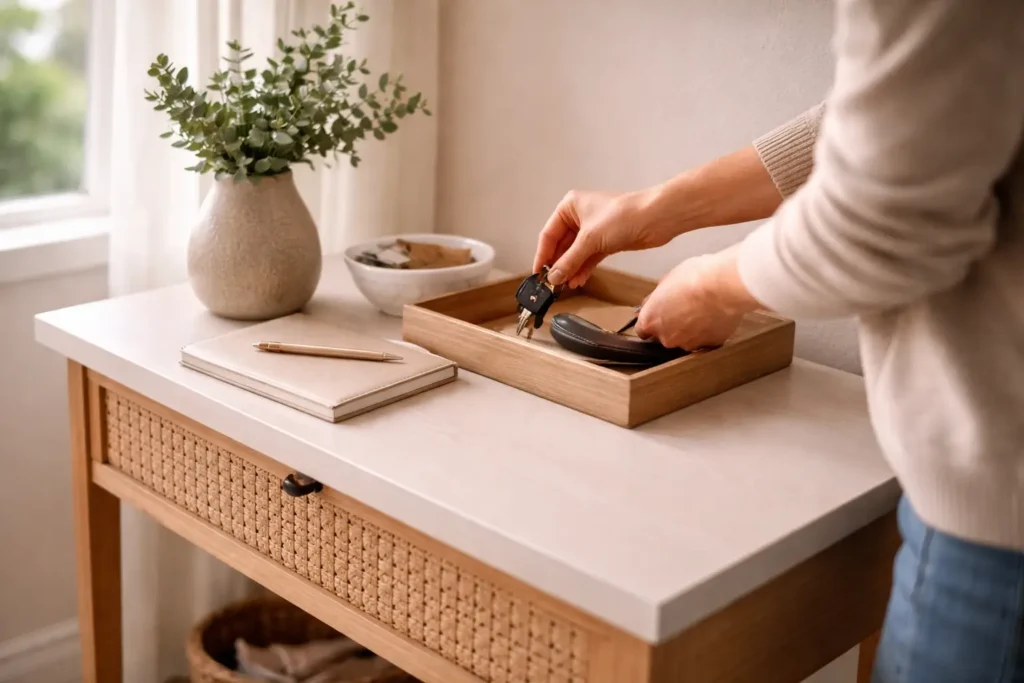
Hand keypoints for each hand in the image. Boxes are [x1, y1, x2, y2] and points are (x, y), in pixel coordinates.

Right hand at [533, 189, 668, 287]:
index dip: (542, 255)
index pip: (549, 234)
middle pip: (561, 245)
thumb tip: (553, 276)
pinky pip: (588, 257)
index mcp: (570, 206)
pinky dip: (583, 268)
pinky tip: (578, 281)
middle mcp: (580, 216)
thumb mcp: (590, 240)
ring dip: (570, 269)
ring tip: (565, 286)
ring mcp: (593, 229)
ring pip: (575, 253)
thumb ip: (569, 260)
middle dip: (558, 265)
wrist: (656, 218)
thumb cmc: (624, 216)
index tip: (538, 273)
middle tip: (552, 283)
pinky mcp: (606, 241)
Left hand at [635, 246, 760, 349]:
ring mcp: (689, 344)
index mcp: (650, 321)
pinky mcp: (710, 345)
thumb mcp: (666, 279)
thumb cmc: (694, 277)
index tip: (660, 315)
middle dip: (673, 326)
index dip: (652, 322)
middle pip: (665, 336)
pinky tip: (715, 317)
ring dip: (691, 330)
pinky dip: (709, 332)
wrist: (723, 285)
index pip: (643, 330)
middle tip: (686, 308)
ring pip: (686, 340)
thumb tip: (656, 301)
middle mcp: (666, 337)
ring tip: (703, 311)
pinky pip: (706, 340)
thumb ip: (657, 297)